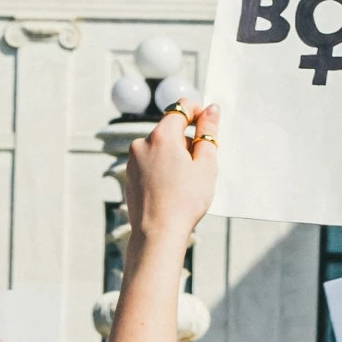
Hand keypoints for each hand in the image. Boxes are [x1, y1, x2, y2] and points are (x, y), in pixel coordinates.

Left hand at [124, 100, 220, 251]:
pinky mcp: (130, 176)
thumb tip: (211, 110)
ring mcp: (133, 161)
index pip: (180, 108)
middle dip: (186, 141)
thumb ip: (208, 132)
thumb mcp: (205, 164)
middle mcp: (142, 143)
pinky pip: (150, 163)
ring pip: (160, 148)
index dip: (197, 112)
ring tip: (186, 182)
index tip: (208, 125)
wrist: (158, 234)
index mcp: (161, 136)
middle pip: (170, 130)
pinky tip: (172, 190)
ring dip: (174, 156)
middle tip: (201, 165)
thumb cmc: (185, 201)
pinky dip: (163, 169)